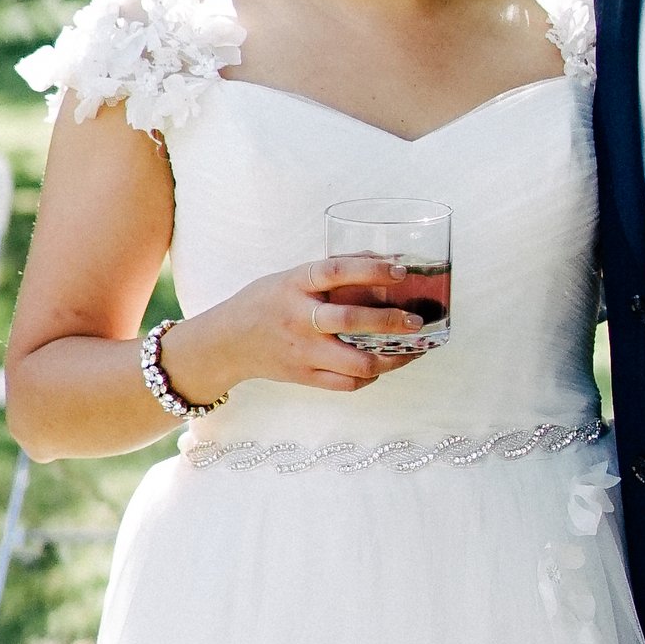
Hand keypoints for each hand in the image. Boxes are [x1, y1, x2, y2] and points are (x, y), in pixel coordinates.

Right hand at [160, 259, 429, 403]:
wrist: (227, 342)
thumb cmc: (265, 302)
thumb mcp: (290, 277)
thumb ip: (330, 272)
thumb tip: (381, 260)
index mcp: (294, 284)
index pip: (336, 271)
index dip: (371, 270)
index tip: (401, 269)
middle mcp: (298, 317)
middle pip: (352, 321)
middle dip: (392, 322)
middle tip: (417, 321)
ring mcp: (302, 351)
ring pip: (357, 362)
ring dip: (392, 358)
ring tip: (412, 350)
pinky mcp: (304, 376)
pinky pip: (347, 383)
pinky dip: (370, 377)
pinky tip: (382, 366)